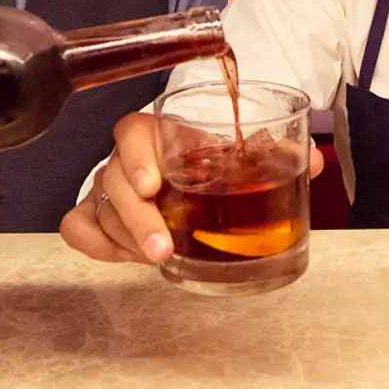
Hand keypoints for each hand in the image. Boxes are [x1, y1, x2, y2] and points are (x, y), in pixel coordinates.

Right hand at [61, 115, 325, 262]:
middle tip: (163, 248)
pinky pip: (78, 226)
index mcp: (161, 133)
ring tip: (159, 258)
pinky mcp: (98, 215)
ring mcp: (110, 188)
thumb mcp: (241, 153)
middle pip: (113, 178)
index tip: (154, 187)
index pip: (132, 130)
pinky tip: (127, 256)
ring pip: (97, 208)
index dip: (137, 157)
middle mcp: (129, 159)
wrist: (192, 170)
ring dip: (125, 237)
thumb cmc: (211, 158)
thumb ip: (277, 154)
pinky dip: (97, 244)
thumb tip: (311, 162)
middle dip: (137, 219)